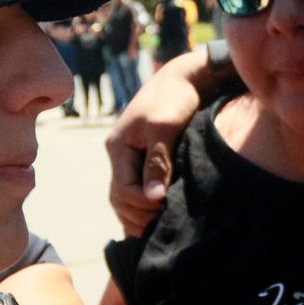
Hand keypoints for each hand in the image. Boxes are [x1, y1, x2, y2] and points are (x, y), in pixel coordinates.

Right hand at [104, 49, 208, 236]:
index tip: (167, 204)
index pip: (123, 190)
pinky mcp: (145, 158)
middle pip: (119, 199)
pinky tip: (161, 216)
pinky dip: (145, 207)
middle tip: (165, 223)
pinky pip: (137, 190)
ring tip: (162, 226)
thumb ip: (158, 161)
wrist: (185, 78)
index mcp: (118, 147)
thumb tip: (154, 197)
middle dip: (139, 215)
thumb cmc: (175, 98)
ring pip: (126, 198)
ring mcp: (130, 158)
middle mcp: (120, 155)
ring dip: (140, 215)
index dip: (144, 203)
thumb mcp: (165, 127)